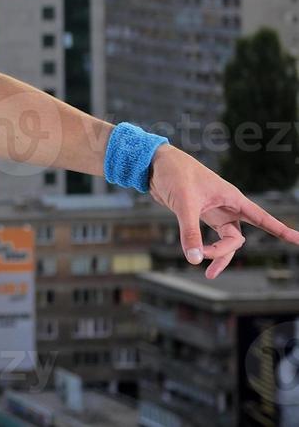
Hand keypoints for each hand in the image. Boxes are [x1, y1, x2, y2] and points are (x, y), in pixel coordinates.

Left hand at [148, 144, 298, 277]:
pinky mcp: (200, 215)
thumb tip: (194, 259)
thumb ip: (190, 231)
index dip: (282, 230)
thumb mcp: (184, 203)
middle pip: (237, 239)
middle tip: (204, 259)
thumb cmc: (175, 174)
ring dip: (217, 255)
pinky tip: (196, 257)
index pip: (263, 218)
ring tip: (208, 273)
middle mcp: (227, 207)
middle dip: (224, 252)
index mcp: (232, 199)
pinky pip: (210, 237)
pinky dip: (205, 248)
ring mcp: (214, 212)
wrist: (156, 165)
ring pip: (225, 241)